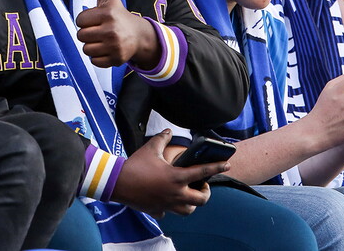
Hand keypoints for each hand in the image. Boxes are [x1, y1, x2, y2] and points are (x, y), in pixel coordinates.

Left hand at [76, 0, 158, 68]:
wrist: (139, 36)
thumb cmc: (118, 15)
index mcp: (107, 14)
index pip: (80, 20)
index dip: (86, 20)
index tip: (96, 19)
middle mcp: (111, 30)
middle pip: (81, 36)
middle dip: (87, 33)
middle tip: (99, 30)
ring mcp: (114, 46)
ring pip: (86, 49)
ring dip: (92, 46)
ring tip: (103, 40)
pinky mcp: (116, 59)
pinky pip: (94, 61)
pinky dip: (99, 57)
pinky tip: (107, 49)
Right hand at [110, 130, 228, 217]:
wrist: (117, 182)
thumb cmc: (135, 165)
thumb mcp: (150, 148)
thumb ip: (162, 139)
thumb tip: (168, 131)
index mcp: (176, 177)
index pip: (203, 172)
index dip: (217, 167)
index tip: (227, 165)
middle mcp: (175, 193)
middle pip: (201, 200)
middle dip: (206, 193)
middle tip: (201, 185)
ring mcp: (167, 204)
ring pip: (188, 211)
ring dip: (191, 204)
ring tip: (188, 195)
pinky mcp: (157, 210)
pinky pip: (167, 213)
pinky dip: (169, 209)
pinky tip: (165, 202)